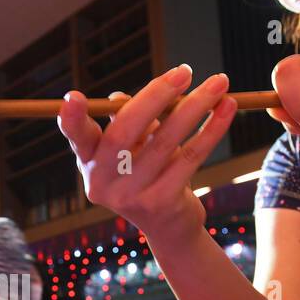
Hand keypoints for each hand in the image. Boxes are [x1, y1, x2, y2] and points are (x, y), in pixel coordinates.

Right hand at [57, 66, 236, 240]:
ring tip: (218, 82)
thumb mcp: (132, 149)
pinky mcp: (163, 203)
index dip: (72, 120)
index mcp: (91, 163)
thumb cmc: (147, 175)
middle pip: (124, 133)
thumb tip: (119, 98)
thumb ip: (128, 121)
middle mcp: (104, 183)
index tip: (73, 98)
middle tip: (182, 72)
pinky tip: (227, 109)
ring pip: (165, 141)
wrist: (169, 228)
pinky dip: (212, 130)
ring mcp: (132, 197)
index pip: (78, 138)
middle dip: (154, 96)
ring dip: (195, 106)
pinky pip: (191, 157)